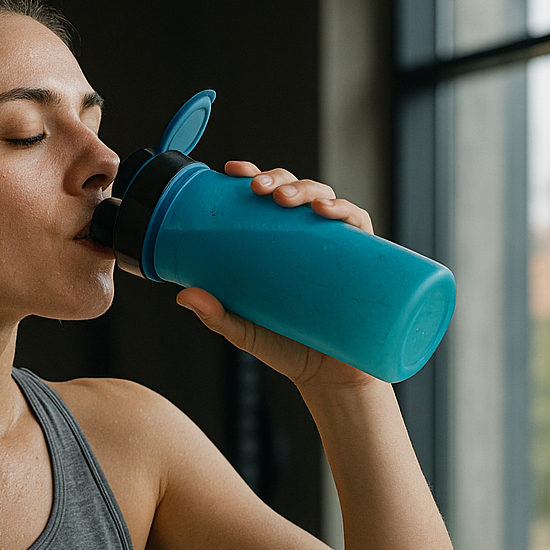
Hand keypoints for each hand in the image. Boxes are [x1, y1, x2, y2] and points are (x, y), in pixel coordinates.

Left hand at [174, 160, 377, 389]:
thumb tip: (184, 294)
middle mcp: (310, 239)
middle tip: (258, 189)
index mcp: (280, 244)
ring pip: (326, 200)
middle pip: (295, 191)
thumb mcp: (245, 331)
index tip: (232, 170)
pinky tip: (329, 211)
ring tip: (287, 199)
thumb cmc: (289, 348)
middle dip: (278, 179)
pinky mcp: (366, 263)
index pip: (268, 198)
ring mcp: (338, 248)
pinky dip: (346, 211)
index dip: (254, 175)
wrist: (330, 380)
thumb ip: (217, 315)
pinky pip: (360, 226)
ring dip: (307, 189)